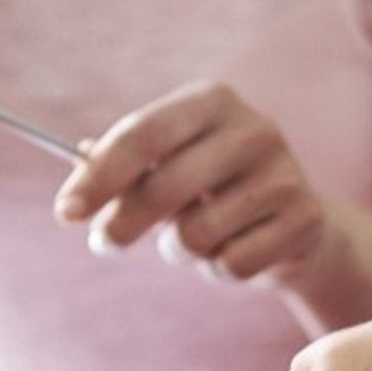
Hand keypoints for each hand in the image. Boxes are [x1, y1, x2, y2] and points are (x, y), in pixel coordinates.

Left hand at [53, 79, 328, 283]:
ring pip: (197, 234)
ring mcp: (285, 172)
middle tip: (104, 242)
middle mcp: (255, 129)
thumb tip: (76, 182)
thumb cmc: (214, 187)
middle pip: (165, 186)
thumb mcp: (170, 163)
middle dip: (123, 223)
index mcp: (213, 101)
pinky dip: (220, 269)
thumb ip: (125, 167)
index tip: (65, 212)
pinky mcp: (305, 217)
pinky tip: (236, 249)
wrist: (295, 221)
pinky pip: (233, 263)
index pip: (144, 134)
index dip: (100, 176)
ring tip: (195, 237)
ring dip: (182, 248)